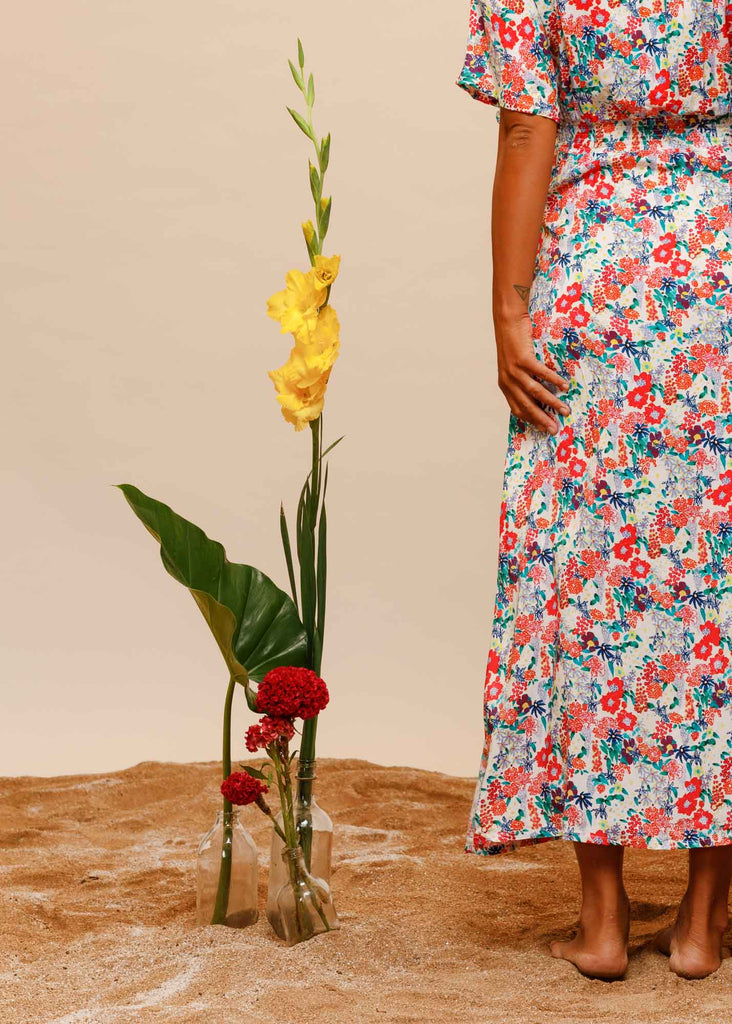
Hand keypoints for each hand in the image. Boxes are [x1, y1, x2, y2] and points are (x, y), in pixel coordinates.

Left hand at [495, 312, 569, 434]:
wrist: (507, 322)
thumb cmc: (513, 343)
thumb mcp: (513, 366)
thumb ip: (522, 380)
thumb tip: (539, 395)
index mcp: (505, 385)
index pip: (517, 409)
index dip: (531, 420)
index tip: (544, 428)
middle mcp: (508, 380)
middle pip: (527, 405)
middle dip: (542, 419)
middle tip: (555, 429)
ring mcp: (514, 370)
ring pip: (535, 392)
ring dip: (551, 403)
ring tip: (565, 410)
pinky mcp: (523, 359)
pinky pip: (541, 373)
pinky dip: (554, 381)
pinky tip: (564, 386)